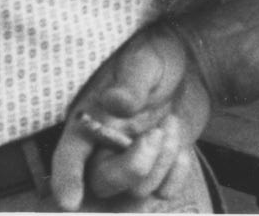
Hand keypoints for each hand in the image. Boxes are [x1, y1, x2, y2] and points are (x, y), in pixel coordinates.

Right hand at [50, 22, 214, 211]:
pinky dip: (177, 175)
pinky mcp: (158, 170)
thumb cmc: (157, 57)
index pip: (69, 156)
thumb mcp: (144, 61)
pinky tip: (182, 148)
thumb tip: (115, 102)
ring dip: (161, 162)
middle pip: (103, 183)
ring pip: (137, 191)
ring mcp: (131, 163)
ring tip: (171, 123)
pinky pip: (164, 192)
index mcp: (89, 123)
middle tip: (156, 133)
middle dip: (132, 167)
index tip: (70, 201)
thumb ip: (131, 83)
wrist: (192, 62)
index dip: (66, 180)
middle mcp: (104, 150)